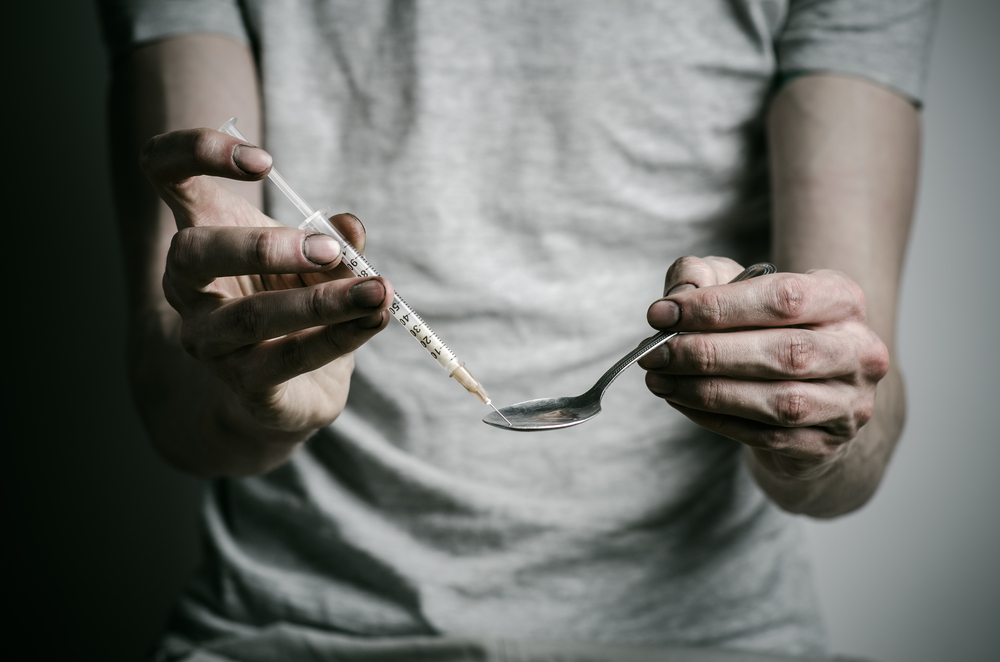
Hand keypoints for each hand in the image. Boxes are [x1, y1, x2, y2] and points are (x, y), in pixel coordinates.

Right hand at [143, 128, 393, 435]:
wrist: (294, 387)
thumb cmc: (296, 301)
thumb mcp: (319, 260)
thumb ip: (335, 238)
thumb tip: (350, 227)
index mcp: (200, 231)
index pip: (164, 171)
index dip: (197, 151)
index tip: (265, 161)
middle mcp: (188, 286)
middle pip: (193, 251)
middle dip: (263, 245)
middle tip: (329, 250)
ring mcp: (208, 338)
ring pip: (250, 315)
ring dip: (321, 301)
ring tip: (376, 290)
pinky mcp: (242, 382)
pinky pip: (288, 358)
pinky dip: (340, 336)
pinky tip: (374, 319)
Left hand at [638, 256, 889, 478]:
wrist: (810, 392)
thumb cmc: (768, 329)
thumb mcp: (739, 288)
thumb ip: (705, 277)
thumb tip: (677, 294)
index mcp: (841, 299)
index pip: (783, 298)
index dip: (716, 307)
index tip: (661, 313)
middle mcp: (858, 351)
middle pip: (785, 353)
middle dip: (707, 353)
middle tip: (654, 352)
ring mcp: (848, 403)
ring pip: (778, 402)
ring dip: (707, 391)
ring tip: (659, 379)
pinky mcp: (825, 444)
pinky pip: (765, 436)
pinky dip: (715, 418)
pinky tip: (680, 401)